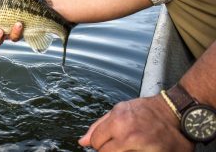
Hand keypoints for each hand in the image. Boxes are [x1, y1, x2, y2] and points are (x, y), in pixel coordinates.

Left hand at [78, 95, 193, 151]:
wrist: (175, 112)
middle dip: (108, 149)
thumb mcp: (120, 110)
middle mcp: (127, 134)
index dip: (99, 143)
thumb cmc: (147, 110)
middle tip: (119, 144)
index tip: (107, 141)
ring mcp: (140, 147)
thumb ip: (99, 125)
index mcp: (117, 121)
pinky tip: (140, 148)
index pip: (95, 142)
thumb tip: (82, 141)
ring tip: (130, 145)